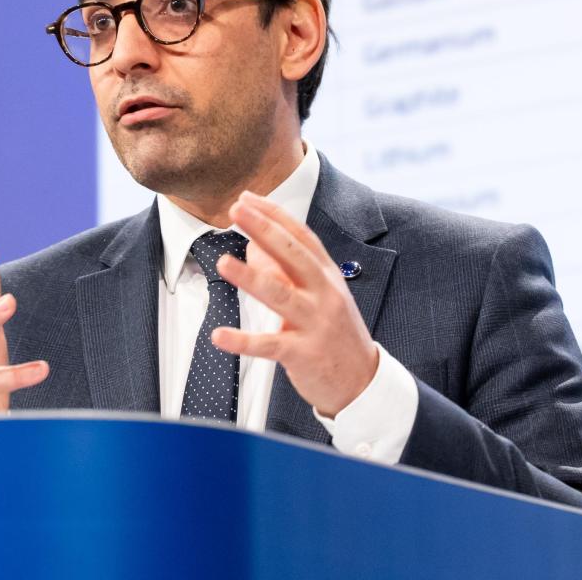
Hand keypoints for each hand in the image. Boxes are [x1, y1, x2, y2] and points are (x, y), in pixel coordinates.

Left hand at [211, 191, 376, 417]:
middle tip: (236, 210)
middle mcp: (324, 294)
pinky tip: (219, 335)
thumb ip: (287, 271)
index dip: (274, 215)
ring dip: (250, 278)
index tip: (247, 198)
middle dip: (263, 230)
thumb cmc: (335, 333)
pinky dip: (243, 341)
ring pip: (280, 295)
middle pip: (293, 255)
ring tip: (223, 262)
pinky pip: (269, 345)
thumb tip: (252, 248)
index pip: (300, 237)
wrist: (362, 382)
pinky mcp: (304, 354)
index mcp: (327, 276)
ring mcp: (315, 323)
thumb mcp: (318, 296)